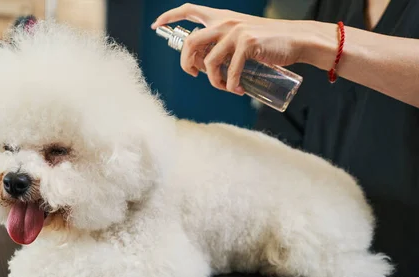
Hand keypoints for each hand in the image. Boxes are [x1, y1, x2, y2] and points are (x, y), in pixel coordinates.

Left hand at [151, 3, 313, 93]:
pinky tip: (236, 90)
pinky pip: (229, 70)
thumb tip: (204, 66)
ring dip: (213, 81)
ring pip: (208, 61)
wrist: (297, 39)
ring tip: (224, 87)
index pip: (190, 10)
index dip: (170, 16)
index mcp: (222, 17)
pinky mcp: (248, 44)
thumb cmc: (268, 43)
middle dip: (186, 63)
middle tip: (194, 74)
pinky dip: (230, 85)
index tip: (156, 25)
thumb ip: (223, 45)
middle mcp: (225, 21)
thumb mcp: (241, 38)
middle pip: (190, 42)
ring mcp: (236, 32)